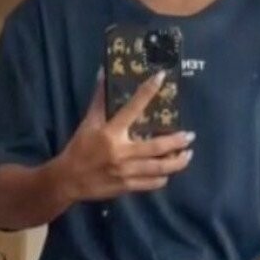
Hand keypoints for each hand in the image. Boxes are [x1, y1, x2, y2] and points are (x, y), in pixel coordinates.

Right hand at [58, 71, 193, 201]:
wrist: (69, 180)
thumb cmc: (79, 148)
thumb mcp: (88, 122)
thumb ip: (99, 100)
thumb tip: (103, 72)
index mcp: (111, 133)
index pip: (132, 107)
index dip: (147, 91)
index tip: (161, 78)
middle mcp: (122, 152)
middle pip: (156, 147)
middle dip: (176, 141)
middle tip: (190, 136)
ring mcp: (126, 172)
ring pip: (158, 168)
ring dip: (176, 162)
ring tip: (187, 155)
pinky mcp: (127, 186)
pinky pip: (150, 183)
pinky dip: (162, 178)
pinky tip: (169, 173)